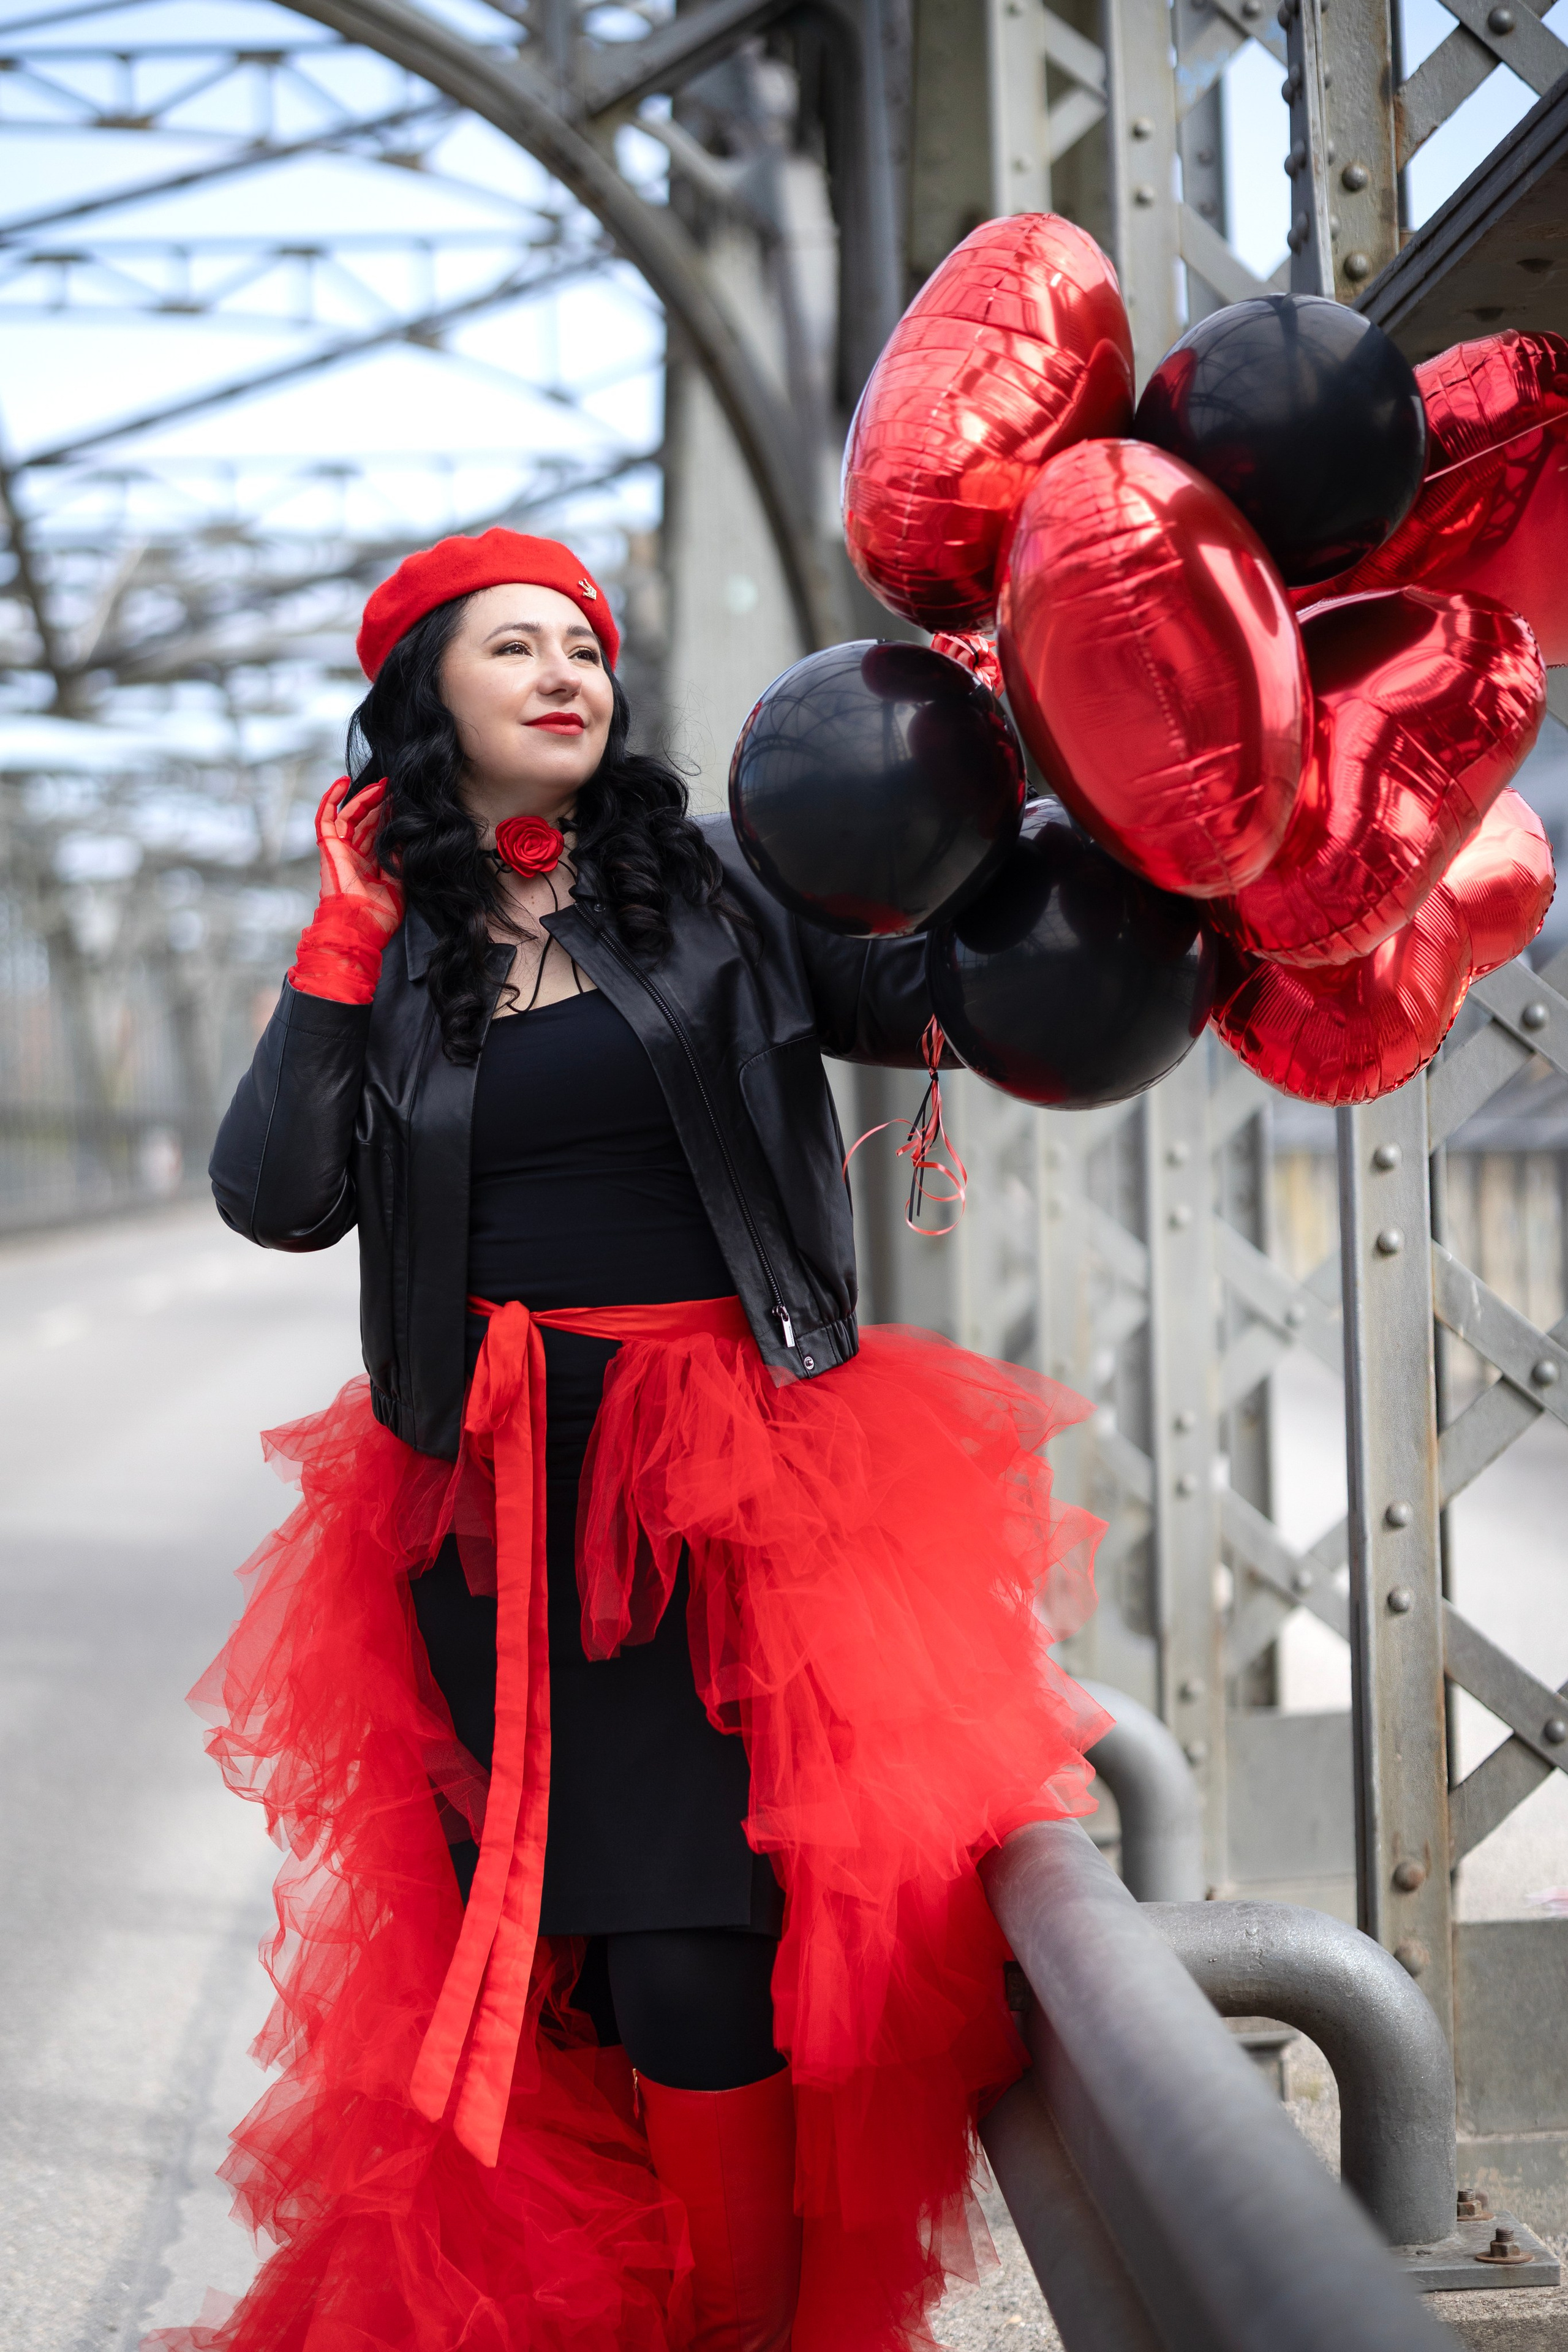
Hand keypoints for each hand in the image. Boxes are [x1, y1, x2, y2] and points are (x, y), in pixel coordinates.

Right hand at [315, 775, 403, 940]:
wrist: (358, 928)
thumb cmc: (377, 917)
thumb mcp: (398, 886)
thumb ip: (399, 861)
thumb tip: (403, 836)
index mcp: (370, 866)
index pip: (379, 834)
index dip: (389, 817)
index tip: (403, 802)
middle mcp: (354, 856)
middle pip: (366, 822)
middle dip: (379, 803)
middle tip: (394, 787)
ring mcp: (340, 851)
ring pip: (351, 816)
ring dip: (364, 798)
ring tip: (381, 785)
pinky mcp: (328, 848)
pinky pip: (326, 819)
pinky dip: (331, 800)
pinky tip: (343, 782)